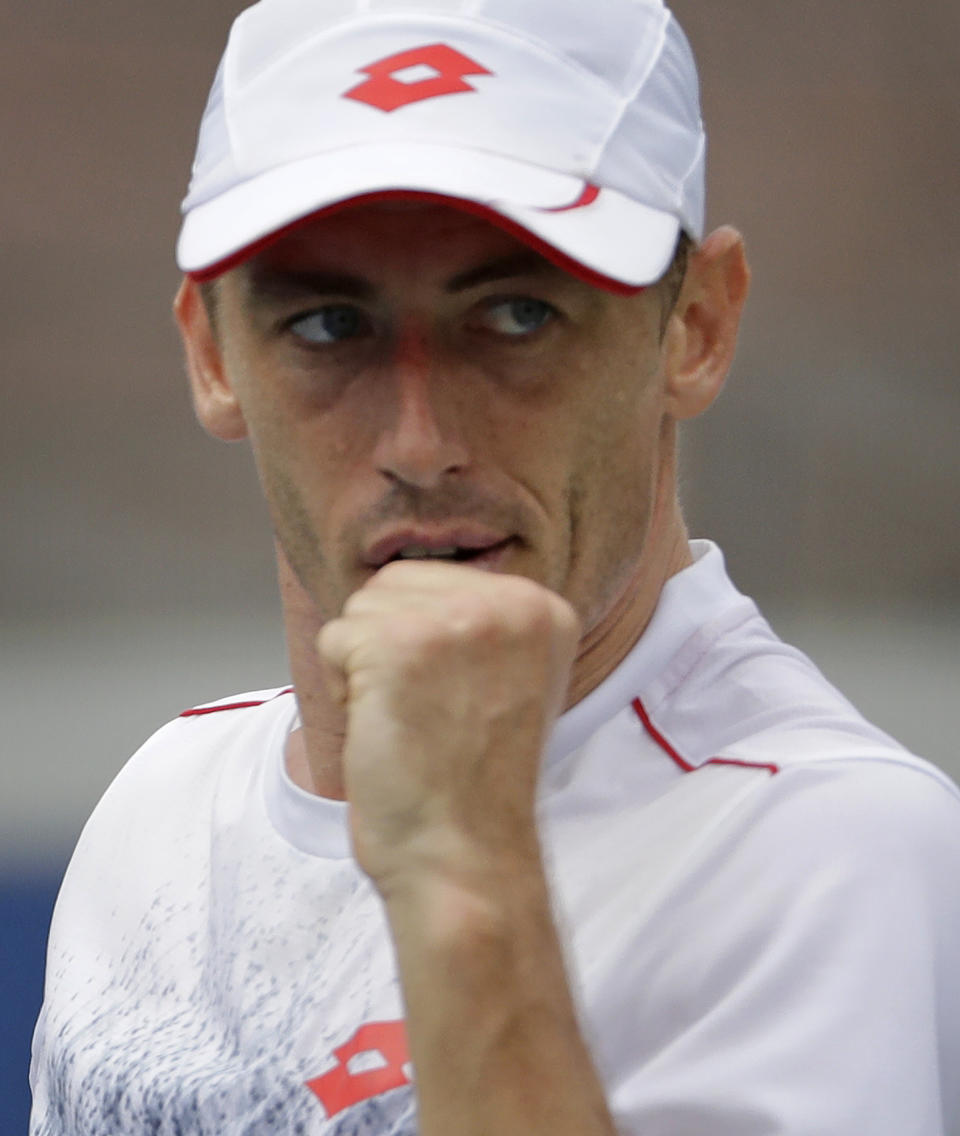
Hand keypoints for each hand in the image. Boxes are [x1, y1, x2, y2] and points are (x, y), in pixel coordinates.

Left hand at [317, 560, 578, 891]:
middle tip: (425, 710)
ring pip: (361, 609)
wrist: (464, 852)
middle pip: (395, 584)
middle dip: (387, 645)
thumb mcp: (512, 680)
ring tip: (408, 718)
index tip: (453, 697)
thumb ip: (481, 625)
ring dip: (363, 667)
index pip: (438, 578)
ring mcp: (455, 620)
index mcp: (542, 609)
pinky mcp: (399, 645)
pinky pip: (334, 639)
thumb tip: (409, 588)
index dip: (421, 640)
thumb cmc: (474, 782)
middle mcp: (509, 603)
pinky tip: (385, 726)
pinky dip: (343, 689)